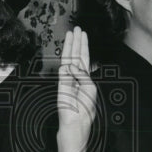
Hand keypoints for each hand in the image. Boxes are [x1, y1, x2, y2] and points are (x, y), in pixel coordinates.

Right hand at [57, 27, 97, 147]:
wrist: (75, 122)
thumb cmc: (85, 109)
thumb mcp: (90, 88)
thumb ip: (82, 74)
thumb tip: (71, 65)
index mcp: (86, 78)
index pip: (84, 58)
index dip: (84, 46)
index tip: (83, 34)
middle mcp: (76, 76)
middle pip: (77, 54)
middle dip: (77, 41)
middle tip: (76, 28)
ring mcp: (68, 78)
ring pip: (69, 57)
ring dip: (70, 45)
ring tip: (71, 32)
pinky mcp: (61, 82)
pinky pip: (64, 67)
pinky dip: (68, 59)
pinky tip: (69, 48)